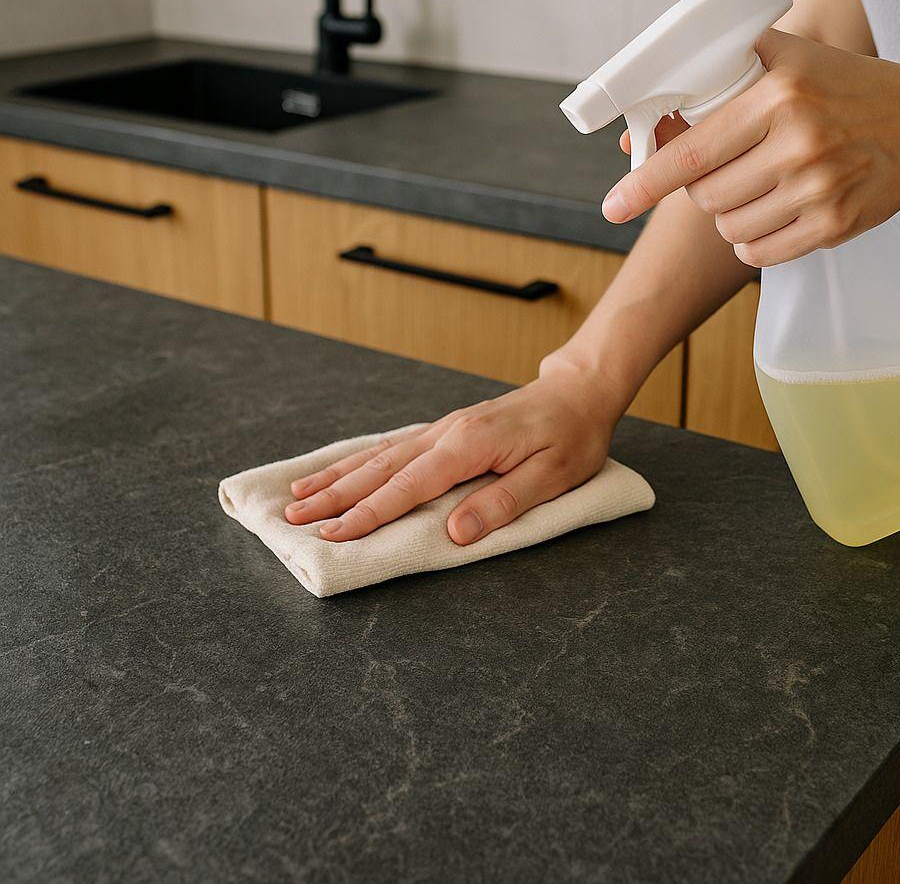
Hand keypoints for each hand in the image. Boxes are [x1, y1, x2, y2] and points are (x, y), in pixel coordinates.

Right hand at [282, 357, 624, 544]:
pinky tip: (341, 469)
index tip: (333, 534)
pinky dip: (361, 459)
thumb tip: (453, 534)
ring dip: (338, 476)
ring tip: (299, 494)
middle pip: (381, 468)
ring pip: (380, 455)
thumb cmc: (571, 437)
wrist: (578, 393)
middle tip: (294, 518)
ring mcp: (443, 429)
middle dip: (335, 496)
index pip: (409, 486)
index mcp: (469, 446)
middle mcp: (447, 433)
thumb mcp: (551, 477)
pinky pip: (393, 446)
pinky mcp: (446, 430)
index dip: (369, 514)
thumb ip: (501, 504)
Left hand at [608, 29, 899, 265]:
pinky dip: (752, 243)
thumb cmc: (843, 88)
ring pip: (730, 229)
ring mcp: (819, 189)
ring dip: (729, 217)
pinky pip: (760, 255)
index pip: (691, 152)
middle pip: (706, 198)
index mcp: (778, 97)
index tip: (612, 206)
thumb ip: (714, 78)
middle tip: (726, 172)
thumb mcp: (786, 59)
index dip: (645, 182)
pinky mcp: (835, 226)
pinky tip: (771, 215)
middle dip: (702, 191)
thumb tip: (640, 133)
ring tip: (756, 190)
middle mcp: (798, 143)